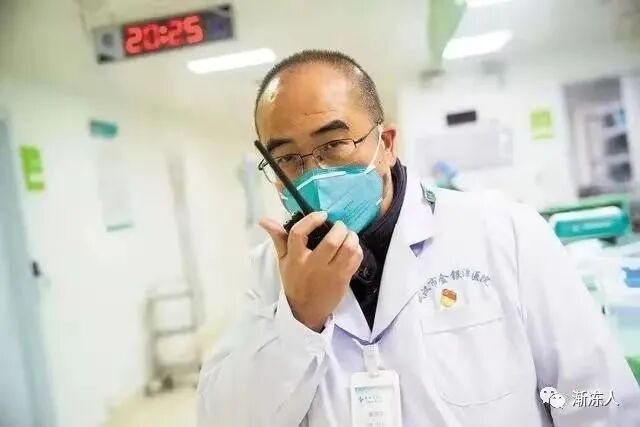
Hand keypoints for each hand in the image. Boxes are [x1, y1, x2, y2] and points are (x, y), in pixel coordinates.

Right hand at [259, 212, 362, 331]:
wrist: (306, 310)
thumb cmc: (295, 282)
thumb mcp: (283, 261)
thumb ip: (278, 238)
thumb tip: (264, 220)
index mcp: (295, 258)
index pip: (299, 234)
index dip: (312, 220)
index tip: (322, 215)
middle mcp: (313, 265)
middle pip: (332, 242)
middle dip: (340, 228)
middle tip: (340, 226)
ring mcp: (330, 273)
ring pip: (348, 249)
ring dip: (351, 237)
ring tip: (348, 235)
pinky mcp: (343, 279)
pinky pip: (355, 259)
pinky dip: (357, 249)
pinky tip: (352, 248)